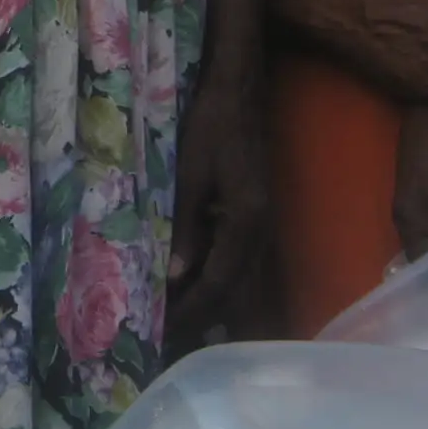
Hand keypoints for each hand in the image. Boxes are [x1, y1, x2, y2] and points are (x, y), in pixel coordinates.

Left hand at [166, 70, 273, 351]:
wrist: (238, 90)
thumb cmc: (212, 125)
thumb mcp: (191, 173)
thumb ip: (187, 225)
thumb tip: (176, 276)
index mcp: (247, 221)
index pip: (220, 282)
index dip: (192, 310)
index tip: (165, 330)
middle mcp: (261, 230)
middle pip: (236, 289)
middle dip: (203, 316)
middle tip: (168, 338)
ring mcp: (262, 223)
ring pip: (239, 278)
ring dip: (211, 302)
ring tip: (178, 321)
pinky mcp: (255, 214)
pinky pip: (237, 260)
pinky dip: (215, 278)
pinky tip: (192, 284)